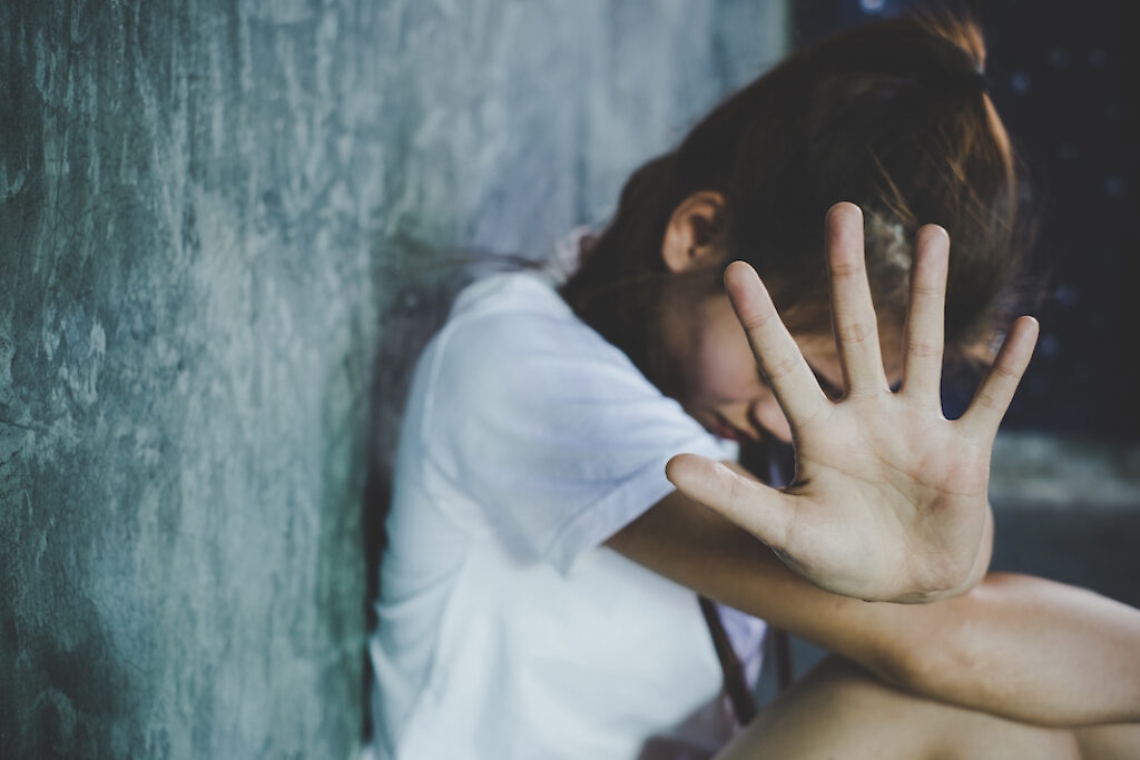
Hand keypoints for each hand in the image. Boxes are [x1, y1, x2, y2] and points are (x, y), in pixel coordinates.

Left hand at [666, 202, 1038, 602]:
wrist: (904, 592)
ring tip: (933, 232)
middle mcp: (867, 418)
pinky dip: (1009, 369)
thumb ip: (732, 496)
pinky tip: (1026, 325)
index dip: (760, 321)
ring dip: (930, 294)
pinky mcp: (965, 455)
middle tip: (843, 210)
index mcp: (819, 435)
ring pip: (925, 348)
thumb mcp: (782, 532)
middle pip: (855, 333)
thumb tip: (666, 463)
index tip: (736, 269)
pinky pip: (991, 403)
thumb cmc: (838, 560)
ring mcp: (918, 431)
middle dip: (848, 274)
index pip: (783, 366)